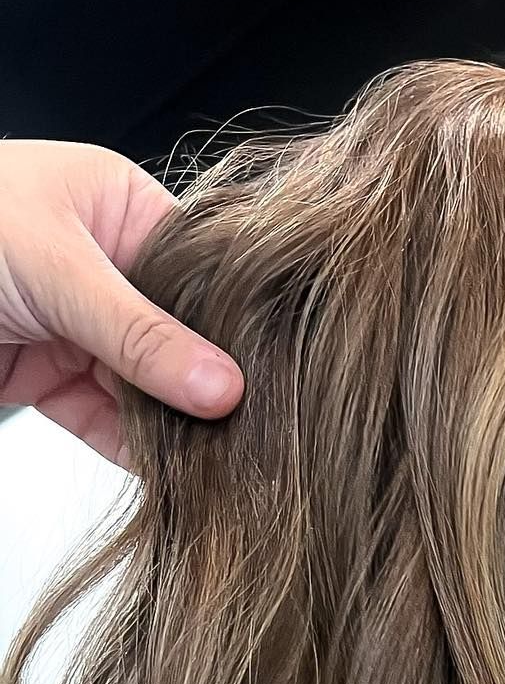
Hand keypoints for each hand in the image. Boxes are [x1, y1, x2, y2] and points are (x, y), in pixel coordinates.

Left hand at [0, 139, 241, 464]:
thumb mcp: (55, 269)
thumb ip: (140, 334)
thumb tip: (224, 388)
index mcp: (120, 208)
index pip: (204, 276)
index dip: (238, 328)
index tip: (272, 380)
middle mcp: (109, 267)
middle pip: (183, 339)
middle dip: (209, 388)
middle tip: (257, 435)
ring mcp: (82, 329)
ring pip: (151, 388)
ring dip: (179, 427)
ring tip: (229, 464)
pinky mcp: (52, 382)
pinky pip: (112, 423)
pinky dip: (140, 452)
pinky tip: (179, 475)